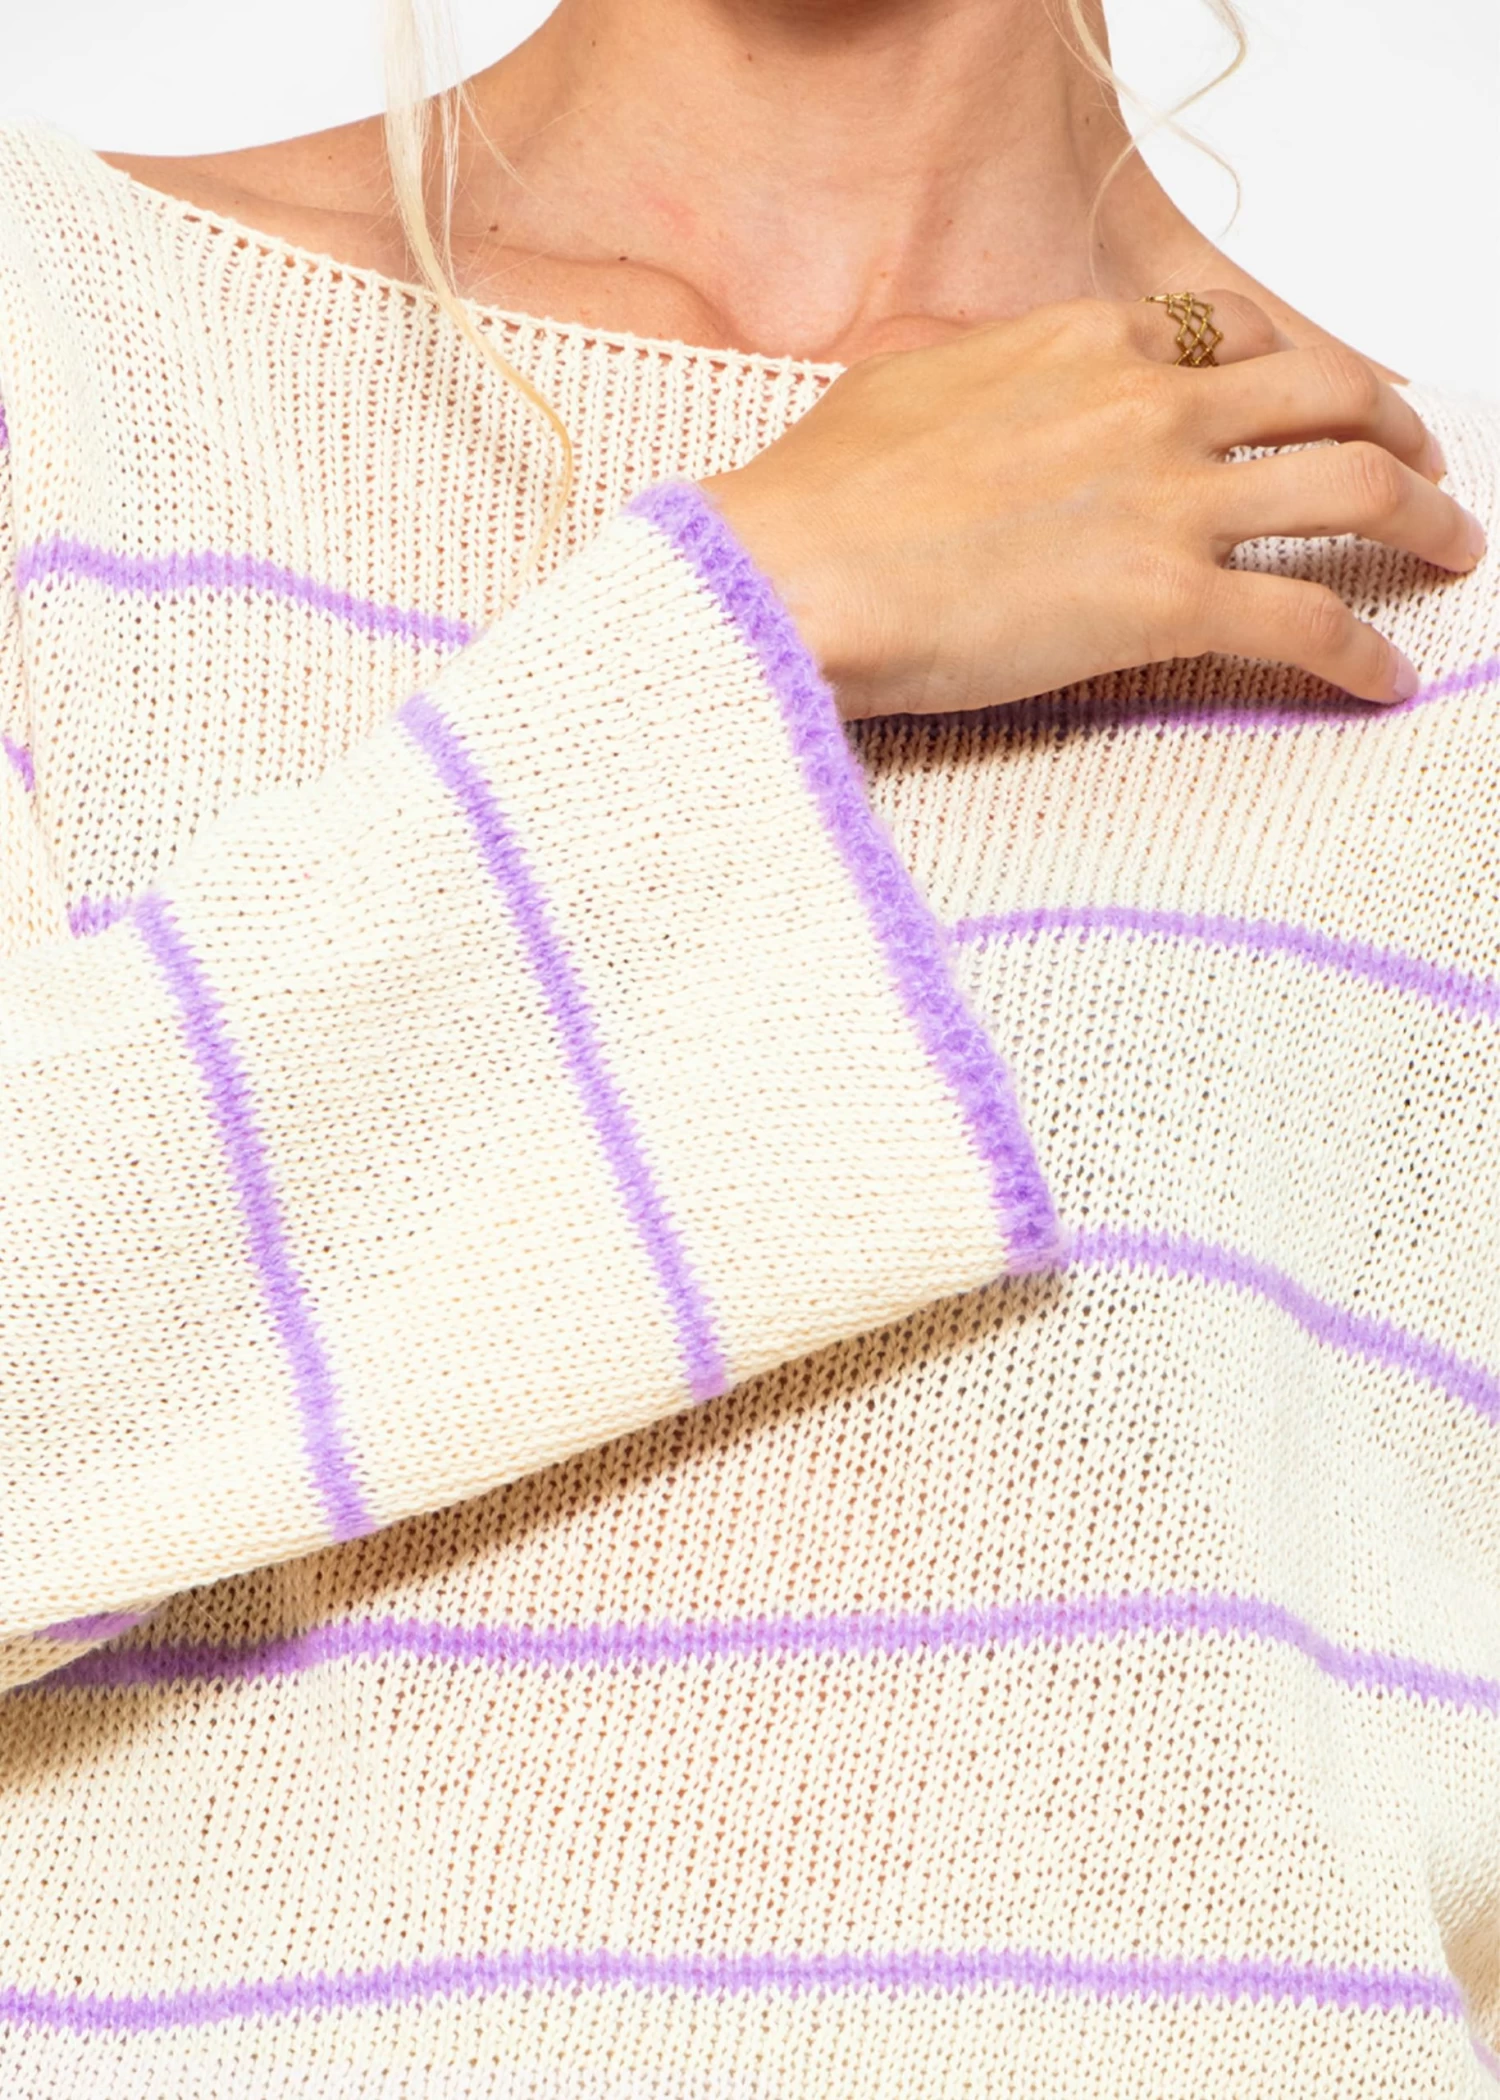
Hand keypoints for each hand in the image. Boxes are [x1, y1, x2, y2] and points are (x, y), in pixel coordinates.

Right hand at [698, 294, 1484, 718]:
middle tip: (1420, 463)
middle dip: (1393, 424)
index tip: (1307, 399)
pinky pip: (1309, 622)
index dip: (1290, 367)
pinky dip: (1365, 652)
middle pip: (1325, 394)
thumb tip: (972, 394)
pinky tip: (1386, 680)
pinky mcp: (1168, 602)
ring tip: (1450, 551)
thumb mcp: (899, 388)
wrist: (788, 572)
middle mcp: (1148, 404)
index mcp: (1083, 345)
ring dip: (1422, 518)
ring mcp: (1167, 500)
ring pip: (1353, 489)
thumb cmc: (818, 500)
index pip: (1230, 335)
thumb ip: (973, 379)